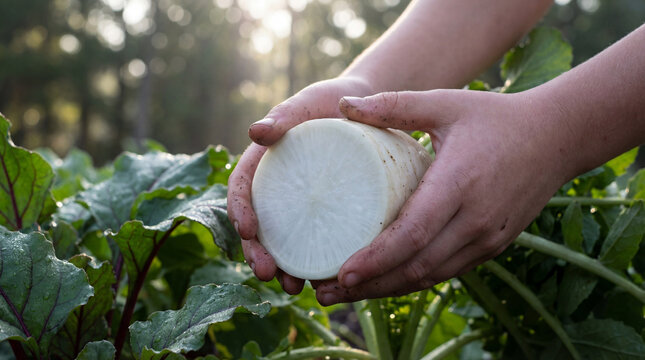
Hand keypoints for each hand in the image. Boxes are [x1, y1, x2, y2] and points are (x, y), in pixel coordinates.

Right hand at [227, 76, 374, 293]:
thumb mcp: (306, 104)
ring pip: (284, 240)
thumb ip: (283, 116)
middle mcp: (278, 187)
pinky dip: (314, 261)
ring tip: (293, 286)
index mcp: (264, 162)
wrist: (364, 107)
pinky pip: (314, 241)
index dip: (238, 210)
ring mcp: (300, 202)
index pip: (241, 189)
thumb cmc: (329, 101)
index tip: (248, 230)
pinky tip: (323, 279)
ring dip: (283, 267)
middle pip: (258, 226)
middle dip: (257, 253)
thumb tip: (255, 131)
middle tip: (269, 273)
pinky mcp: (324, 212)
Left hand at [313, 89, 573, 304]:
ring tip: (346, 292)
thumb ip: (394, 105)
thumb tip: (341, 107)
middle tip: (325, 292)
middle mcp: (475, 221)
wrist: (557, 137)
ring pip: (430, 277)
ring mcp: (487, 238)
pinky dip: (414, 280)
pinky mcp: (493, 245)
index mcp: (458, 184)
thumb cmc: (495, 117)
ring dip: (387, 289)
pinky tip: (386, 281)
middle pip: (415, 267)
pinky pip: (447, 271)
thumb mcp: (444, 103)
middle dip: (369, 286)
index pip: (412, 235)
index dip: (375, 260)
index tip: (340, 273)